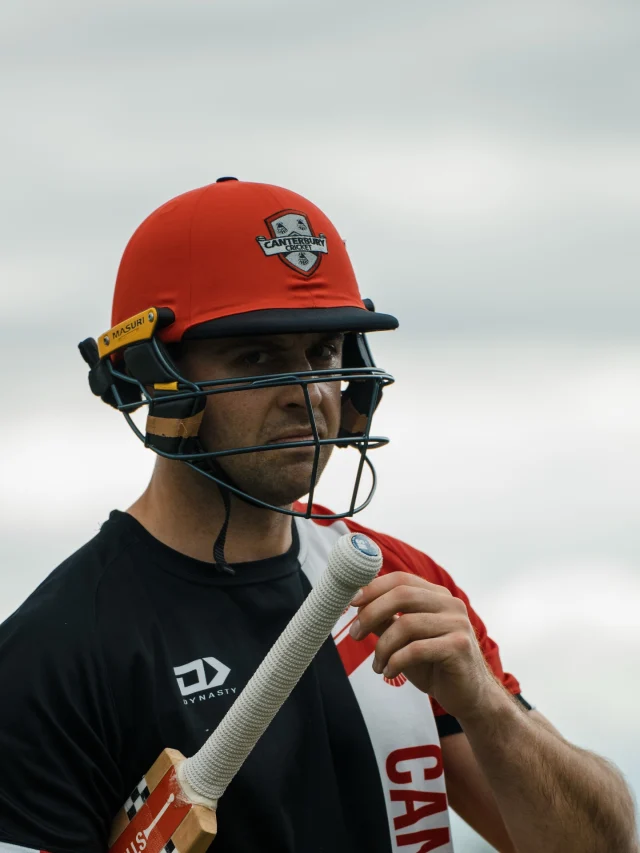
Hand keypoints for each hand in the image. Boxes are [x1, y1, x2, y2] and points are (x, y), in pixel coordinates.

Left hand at [349, 571, 501, 720]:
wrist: (469, 697)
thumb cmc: (435, 665)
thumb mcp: (404, 641)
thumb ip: (386, 621)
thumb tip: (358, 607)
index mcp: (437, 596)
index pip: (401, 579)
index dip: (373, 588)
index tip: (351, 603)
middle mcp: (450, 604)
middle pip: (402, 595)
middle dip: (371, 613)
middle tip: (355, 634)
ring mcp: (457, 623)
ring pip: (406, 624)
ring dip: (382, 647)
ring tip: (377, 665)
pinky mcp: (459, 647)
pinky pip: (417, 649)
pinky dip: (396, 662)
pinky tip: (390, 673)